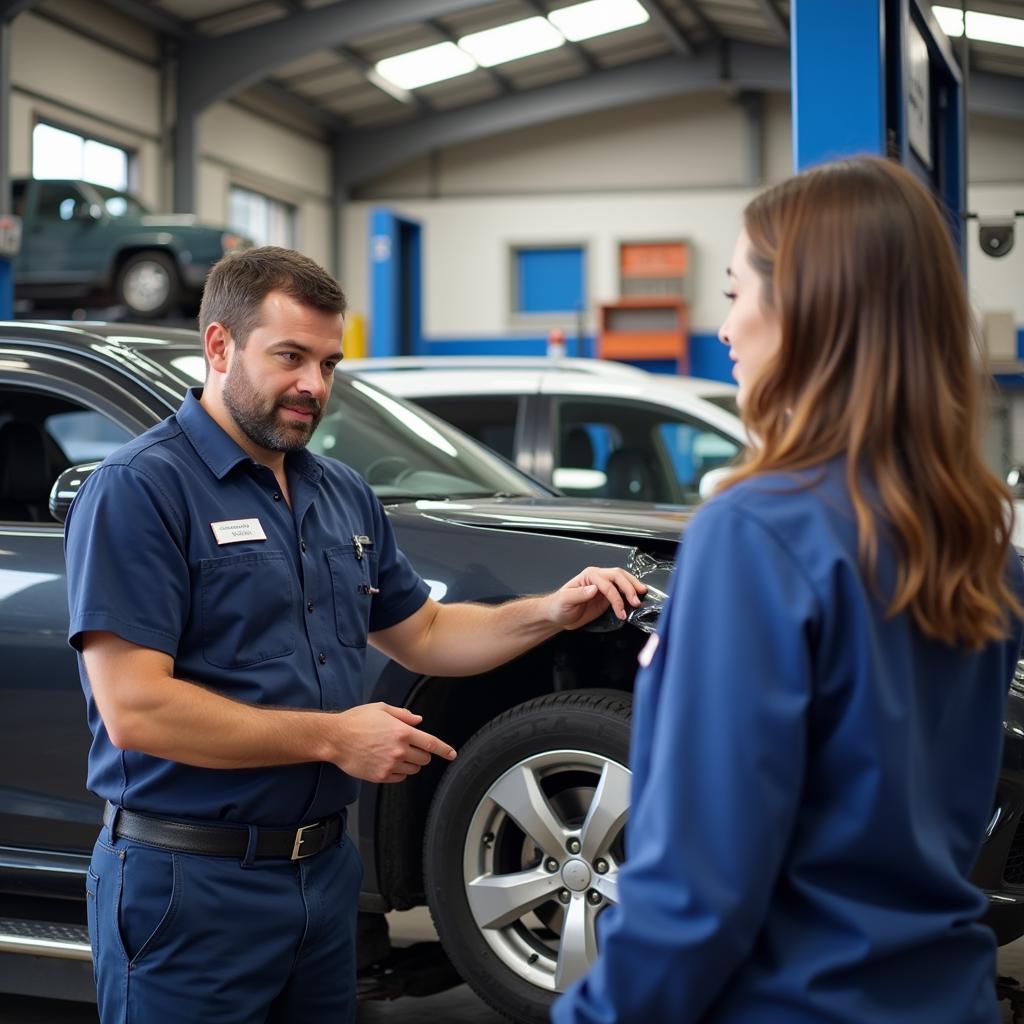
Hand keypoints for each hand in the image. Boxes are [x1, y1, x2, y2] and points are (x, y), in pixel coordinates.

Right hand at [329, 702, 455, 783]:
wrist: (335, 738)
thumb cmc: (356, 721)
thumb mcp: (381, 709)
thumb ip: (403, 715)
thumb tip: (418, 721)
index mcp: (402, 731)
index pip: (431, 743)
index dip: (445, 750)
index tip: (452, 754)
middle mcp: (399, 749)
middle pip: (424, 759)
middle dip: (422, 753)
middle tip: (410, 747)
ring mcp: (390, 764)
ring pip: (414, 769)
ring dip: (411, 763)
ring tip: (396, 753)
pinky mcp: (380, 776)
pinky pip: (400, 778)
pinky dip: (399, 772)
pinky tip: (388, 762)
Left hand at [544, 566, 646, 630]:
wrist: (558, 616)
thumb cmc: (558, 606)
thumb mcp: (565, 600)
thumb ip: (579, 594)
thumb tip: (594, 589)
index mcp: (588, 576)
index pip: (607, 583)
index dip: (615, 596)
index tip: (620, 610)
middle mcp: (597, 578)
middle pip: (618, 576)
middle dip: (629, 587)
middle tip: (636, 601)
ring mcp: (603, 586)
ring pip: (622, 580)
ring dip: (633, 587)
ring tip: (641, 596)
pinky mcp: (606, 596)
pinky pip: (621, 592)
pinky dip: (630, 594)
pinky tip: (635, 599)